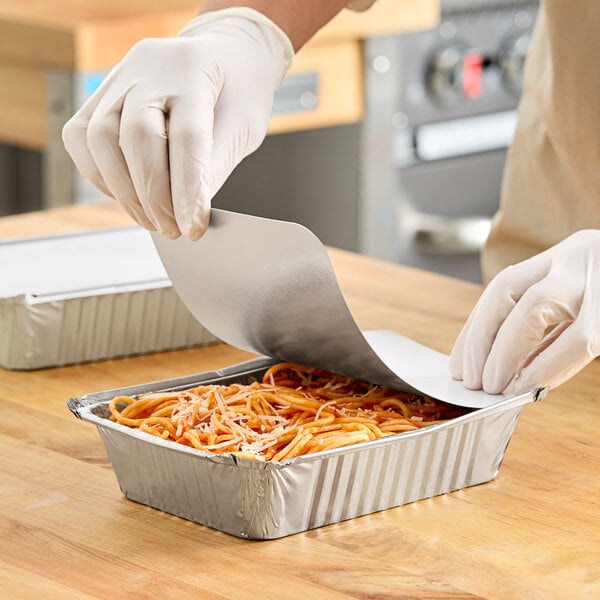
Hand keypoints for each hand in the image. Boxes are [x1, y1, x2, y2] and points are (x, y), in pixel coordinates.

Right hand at [62, 8, 292, 239]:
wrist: (220, 59)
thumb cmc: (236, 93)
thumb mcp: (241, 127)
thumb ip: (212, 167)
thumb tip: (188, 215)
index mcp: (195, 69)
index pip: (186, 136)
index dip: (187, 189)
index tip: (192, 228)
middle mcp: (149, 66)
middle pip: (136, 136)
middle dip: (153, 195)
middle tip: (173, 230)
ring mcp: (119, 77)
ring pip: (99, 138)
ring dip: (124, 192)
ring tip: (153, 221)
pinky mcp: (99, 94)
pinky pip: (81, 138)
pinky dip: (101, 175)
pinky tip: (127, 195)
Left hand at [450, 229, 599, 394]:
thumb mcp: (585, 298)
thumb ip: (550, 323)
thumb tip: (500, 364)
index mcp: (568, 253)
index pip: (503, 287)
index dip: (475, 328)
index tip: (459, 363)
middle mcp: (584, 253)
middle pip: (513, 293)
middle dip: (485, 341)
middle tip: (473, 381)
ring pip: (546, 312)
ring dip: (514, 355)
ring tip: (498, 388)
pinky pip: (584, 338)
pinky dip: (554, 365)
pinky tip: (534, 385)